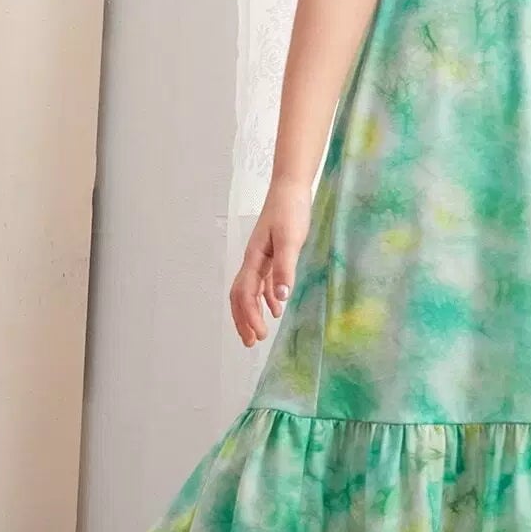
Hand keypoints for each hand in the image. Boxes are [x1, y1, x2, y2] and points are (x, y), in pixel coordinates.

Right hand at [230, 178, 310, 345]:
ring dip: (251, 312)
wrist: (291, 188)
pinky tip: (276, 307)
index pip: (245, 294)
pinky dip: (266, 298)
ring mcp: (260, 257)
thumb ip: (285, 268)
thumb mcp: (291, 239)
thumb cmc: (290, 210)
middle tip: (250, 342)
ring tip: (258, 333)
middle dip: (242, 320)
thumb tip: (281, 297)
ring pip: (249, 291)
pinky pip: (262, 282)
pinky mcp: (270, 254)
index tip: (259, 335)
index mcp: (254, 258)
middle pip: (239, 296)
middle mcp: (253, 260)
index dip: (249, 316)